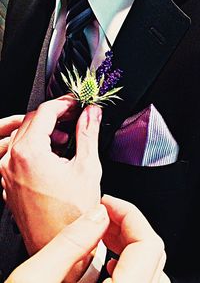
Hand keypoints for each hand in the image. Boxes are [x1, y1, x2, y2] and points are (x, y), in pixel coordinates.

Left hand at [0, 95, 101, 255]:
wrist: (59, 244)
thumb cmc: (73, 215)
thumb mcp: (87, 167)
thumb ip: (88, 134)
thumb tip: (92, 114)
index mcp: (30, 153)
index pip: (44, 112)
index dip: (63, 104)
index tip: (76, 103)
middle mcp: (12, 161)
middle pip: (32, 122)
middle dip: (55, 116)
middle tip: (75, 118)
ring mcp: (7, 173)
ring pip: (24, 137)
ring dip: (45, 132)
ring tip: (66, 140)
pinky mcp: (8, 183)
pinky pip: (18, 154)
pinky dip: (35, 147)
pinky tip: (52, 156)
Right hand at [5, 196, 169, 282]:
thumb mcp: (31, 282)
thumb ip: (69, 243)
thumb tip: (98, 214)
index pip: (148, 247)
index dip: (130, 215)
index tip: (106, 203)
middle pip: (153, 257)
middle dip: (128, 226)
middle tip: (103, 214)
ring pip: (152, 273)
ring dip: (130, 245)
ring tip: (105, 233)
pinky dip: (128, 266)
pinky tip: (105, 263)